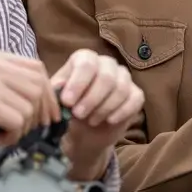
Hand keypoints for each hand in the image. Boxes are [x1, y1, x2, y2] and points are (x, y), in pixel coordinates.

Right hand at [0, 48, 59, 147]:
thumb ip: (5, 87)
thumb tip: (42, 110)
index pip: (36, 68)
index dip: (47, 94)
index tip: (45, 116)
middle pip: (39, 85)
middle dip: (41, 112)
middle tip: (26, 131)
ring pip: (31, 105)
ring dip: (24, 127)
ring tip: (4, 136)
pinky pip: (18, 121)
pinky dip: (12, 136)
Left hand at [52, 49, 143, 179]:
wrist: (83, 133)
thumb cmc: (67, 110)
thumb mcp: (57, 101)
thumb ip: (56, 93)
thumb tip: (59, 86)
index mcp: (84, 59)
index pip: (86, 63)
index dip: (78, 83)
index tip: (67, 102)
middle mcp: (106, 63)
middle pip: (106, 76)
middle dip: (91, 99)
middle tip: (79, 115)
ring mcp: (123, 77)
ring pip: (121, 88)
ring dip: (104, 108)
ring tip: (91, 120)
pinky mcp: (136, 94)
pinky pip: (135, 99)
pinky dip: (122, 112)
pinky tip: (109, 121)